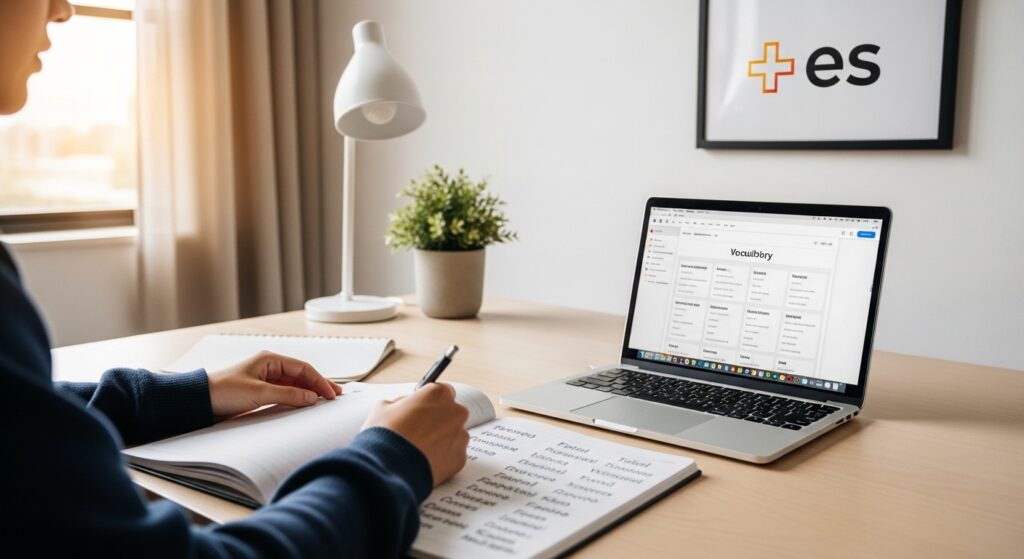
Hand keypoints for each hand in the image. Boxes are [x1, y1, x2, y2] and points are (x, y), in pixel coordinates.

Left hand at [207, 351, 341, 419]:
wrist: (199, 401)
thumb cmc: (223, 391)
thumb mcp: (259, 393)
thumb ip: (288, 394)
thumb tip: (312, 397)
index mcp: (270, 359)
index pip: (303, 368)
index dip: (320, 380)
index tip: (331, 394)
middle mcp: (269, 367)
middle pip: (301, 375)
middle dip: (319, 384)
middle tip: (336, 395)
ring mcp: (266, 379)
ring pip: (295, 384)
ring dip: (310, 392)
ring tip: (325, 400)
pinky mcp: (261, 392)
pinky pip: (285, 393)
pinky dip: (298, 398)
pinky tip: (306, 404)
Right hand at [361, 383, 469, 486]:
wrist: (389, 467)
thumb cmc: (386, 434)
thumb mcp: (384, 407)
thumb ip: (401, 402)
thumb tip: (405, 406)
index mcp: (439, 394)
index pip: (442, 391)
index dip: (430, 401)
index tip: (422, 409)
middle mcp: (455, 412)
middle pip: (451, 413)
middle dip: (438, 421)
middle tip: (418, 431)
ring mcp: (460, 436)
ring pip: (454, 435)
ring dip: (441, 439)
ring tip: (419, 449)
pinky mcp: (460, 458)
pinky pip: (453, 455)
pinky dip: (442, 458)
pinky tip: (425, 461)